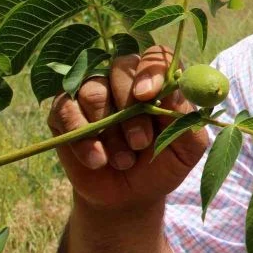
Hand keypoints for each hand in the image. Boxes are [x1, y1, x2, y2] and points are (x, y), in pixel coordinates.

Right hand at [47, 45, 207, 211]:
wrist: (129, 196)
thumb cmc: (163, 164)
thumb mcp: (187, 148)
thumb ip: (186, 118)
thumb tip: (174, 91)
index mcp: (160, 81)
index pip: (157, 56)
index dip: (151, 70)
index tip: (148, 96)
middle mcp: (126, 79)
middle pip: (122, 68)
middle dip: (131, 110)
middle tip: (140, 143)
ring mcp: (93, 91)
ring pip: (93, 90)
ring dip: (108, 129)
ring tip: (124, 160)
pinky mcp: (65, 110)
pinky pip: (65, 108)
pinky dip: (82, 137)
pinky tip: (97, 160)